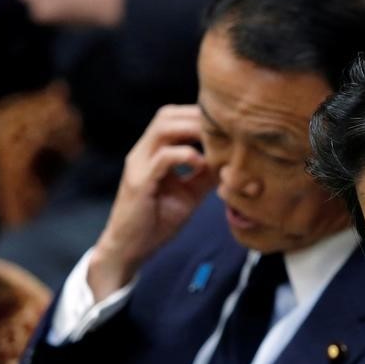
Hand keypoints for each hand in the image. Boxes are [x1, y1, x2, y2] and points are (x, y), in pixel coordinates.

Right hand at [88, 105, 216, 300]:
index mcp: (153, 152)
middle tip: (225, 127)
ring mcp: (138, 165)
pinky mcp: (139, 182)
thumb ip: (207, 175)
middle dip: (197, 115)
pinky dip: (185, 155)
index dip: (197, 115)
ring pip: (162, 129)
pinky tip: (201, 164)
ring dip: (192, 129)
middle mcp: (142, 152)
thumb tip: (233, 163)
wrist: (131, 248)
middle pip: (166, 115)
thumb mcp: (190, 193)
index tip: (226, 123)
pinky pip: (162, 158)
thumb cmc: (158, 219)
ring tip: (215, 140)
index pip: (173, 118)